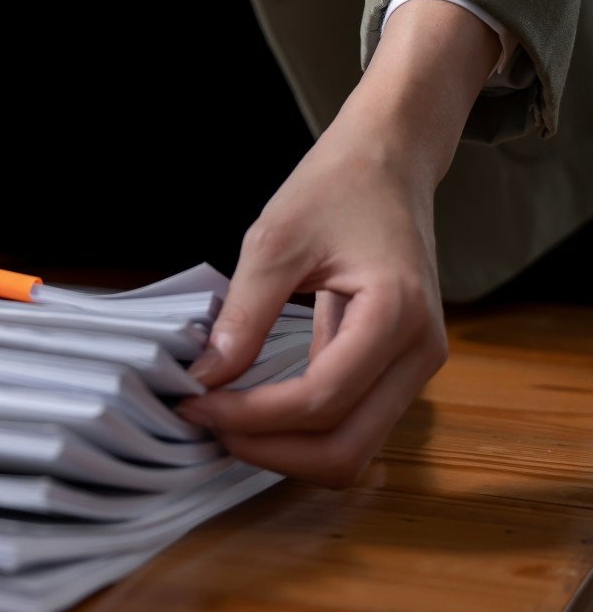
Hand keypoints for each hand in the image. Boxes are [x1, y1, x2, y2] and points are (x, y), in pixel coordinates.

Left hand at [177, 0, 499, 486]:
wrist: (388, 161)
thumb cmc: (337, 188)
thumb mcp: (276, 241)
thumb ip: (243, 315)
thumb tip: (204, 377)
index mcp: (396, 316)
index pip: (321, 400)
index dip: (250, 415)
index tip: (191, 401)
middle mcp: (419, 353)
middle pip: (345, 450)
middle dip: (267, 449)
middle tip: (203, 422)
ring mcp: (414, 366)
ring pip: (352, 449)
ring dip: (285, 449)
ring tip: (222, 419)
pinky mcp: (396, 368)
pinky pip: (352, 423)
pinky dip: (301, 431)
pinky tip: (251, 408)